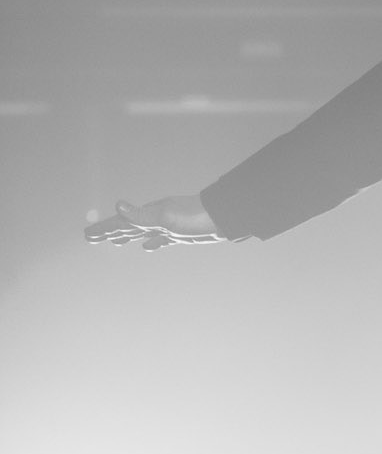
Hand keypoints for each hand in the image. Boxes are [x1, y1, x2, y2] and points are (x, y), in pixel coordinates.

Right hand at [85, 195, 224, 249]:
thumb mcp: (166, 216)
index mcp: (149, 214)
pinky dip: (152, 243)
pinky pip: (161, 239)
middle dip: (109, 232)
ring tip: (116, 242)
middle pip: (127, 227)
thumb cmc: (195, 216)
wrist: (222, 218)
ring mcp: (167, 226)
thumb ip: (142, 214)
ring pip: (141, 233)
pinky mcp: (180, 234)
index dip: (104, 228)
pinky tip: (149, 247)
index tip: (87, 234)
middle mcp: (155, 219)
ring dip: (127, 237)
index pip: (120, 222)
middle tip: (91, 238)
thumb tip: (117, 205)